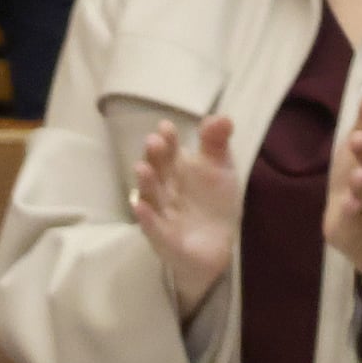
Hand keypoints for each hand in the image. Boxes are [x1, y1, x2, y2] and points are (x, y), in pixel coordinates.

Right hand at [133, 111, 241, 314]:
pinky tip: (141, 206)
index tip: (166, 127)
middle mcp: (164, 190)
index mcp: (176, 170)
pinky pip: (153, 228)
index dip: (167, 140)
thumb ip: (217, 143)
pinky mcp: (163, 239)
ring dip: (146, 183)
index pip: (169, 152)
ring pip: (151, 197)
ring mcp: (162, 214)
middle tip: (153, 142)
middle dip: (154, 157)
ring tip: (142, 168)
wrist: (216, 245)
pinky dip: (146, 218)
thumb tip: (220, 117)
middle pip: (157, 171)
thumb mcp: (220, 168)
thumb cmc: (213, 203)